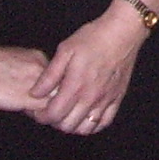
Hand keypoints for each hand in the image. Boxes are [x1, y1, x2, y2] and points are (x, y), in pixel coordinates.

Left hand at [32, 1, 149, 133]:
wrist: (123, 31)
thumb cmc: (93, 37)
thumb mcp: (65, 50)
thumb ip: (49, 75)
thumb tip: (35, 93)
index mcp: (75, 86)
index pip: (53, 115)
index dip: (41, 117)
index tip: (37, 110)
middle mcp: (91, 97)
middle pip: (67, 126)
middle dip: (54, 122)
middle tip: (51, 110)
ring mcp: (105, 99)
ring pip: (85, 128)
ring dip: (73, 125)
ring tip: (67, 114)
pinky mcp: (117, 97)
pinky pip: (104, 122)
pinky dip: (93, 125)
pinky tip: (86, 116)